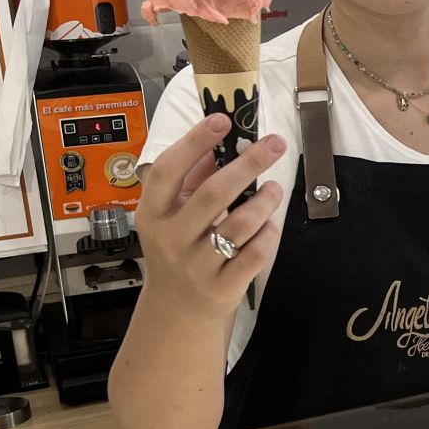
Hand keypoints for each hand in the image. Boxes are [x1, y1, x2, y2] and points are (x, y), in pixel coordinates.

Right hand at [134, 114, 286, 324]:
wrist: (177, 309)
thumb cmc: (179, 248)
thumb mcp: (174, 214)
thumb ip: (194, 178)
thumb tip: (221, 140)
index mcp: (153, 213)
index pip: (168, 170)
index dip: (194, 142)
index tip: (222, 120)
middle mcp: (170, 238)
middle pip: (213, 193)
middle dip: (249, 164)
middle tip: (274, 145)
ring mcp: (195, 265)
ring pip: (239, 224)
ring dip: (265, 200)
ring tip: (275, 189)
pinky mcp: (222, 287)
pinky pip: (254, 254)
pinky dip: (268, 235)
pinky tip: (270, 225)